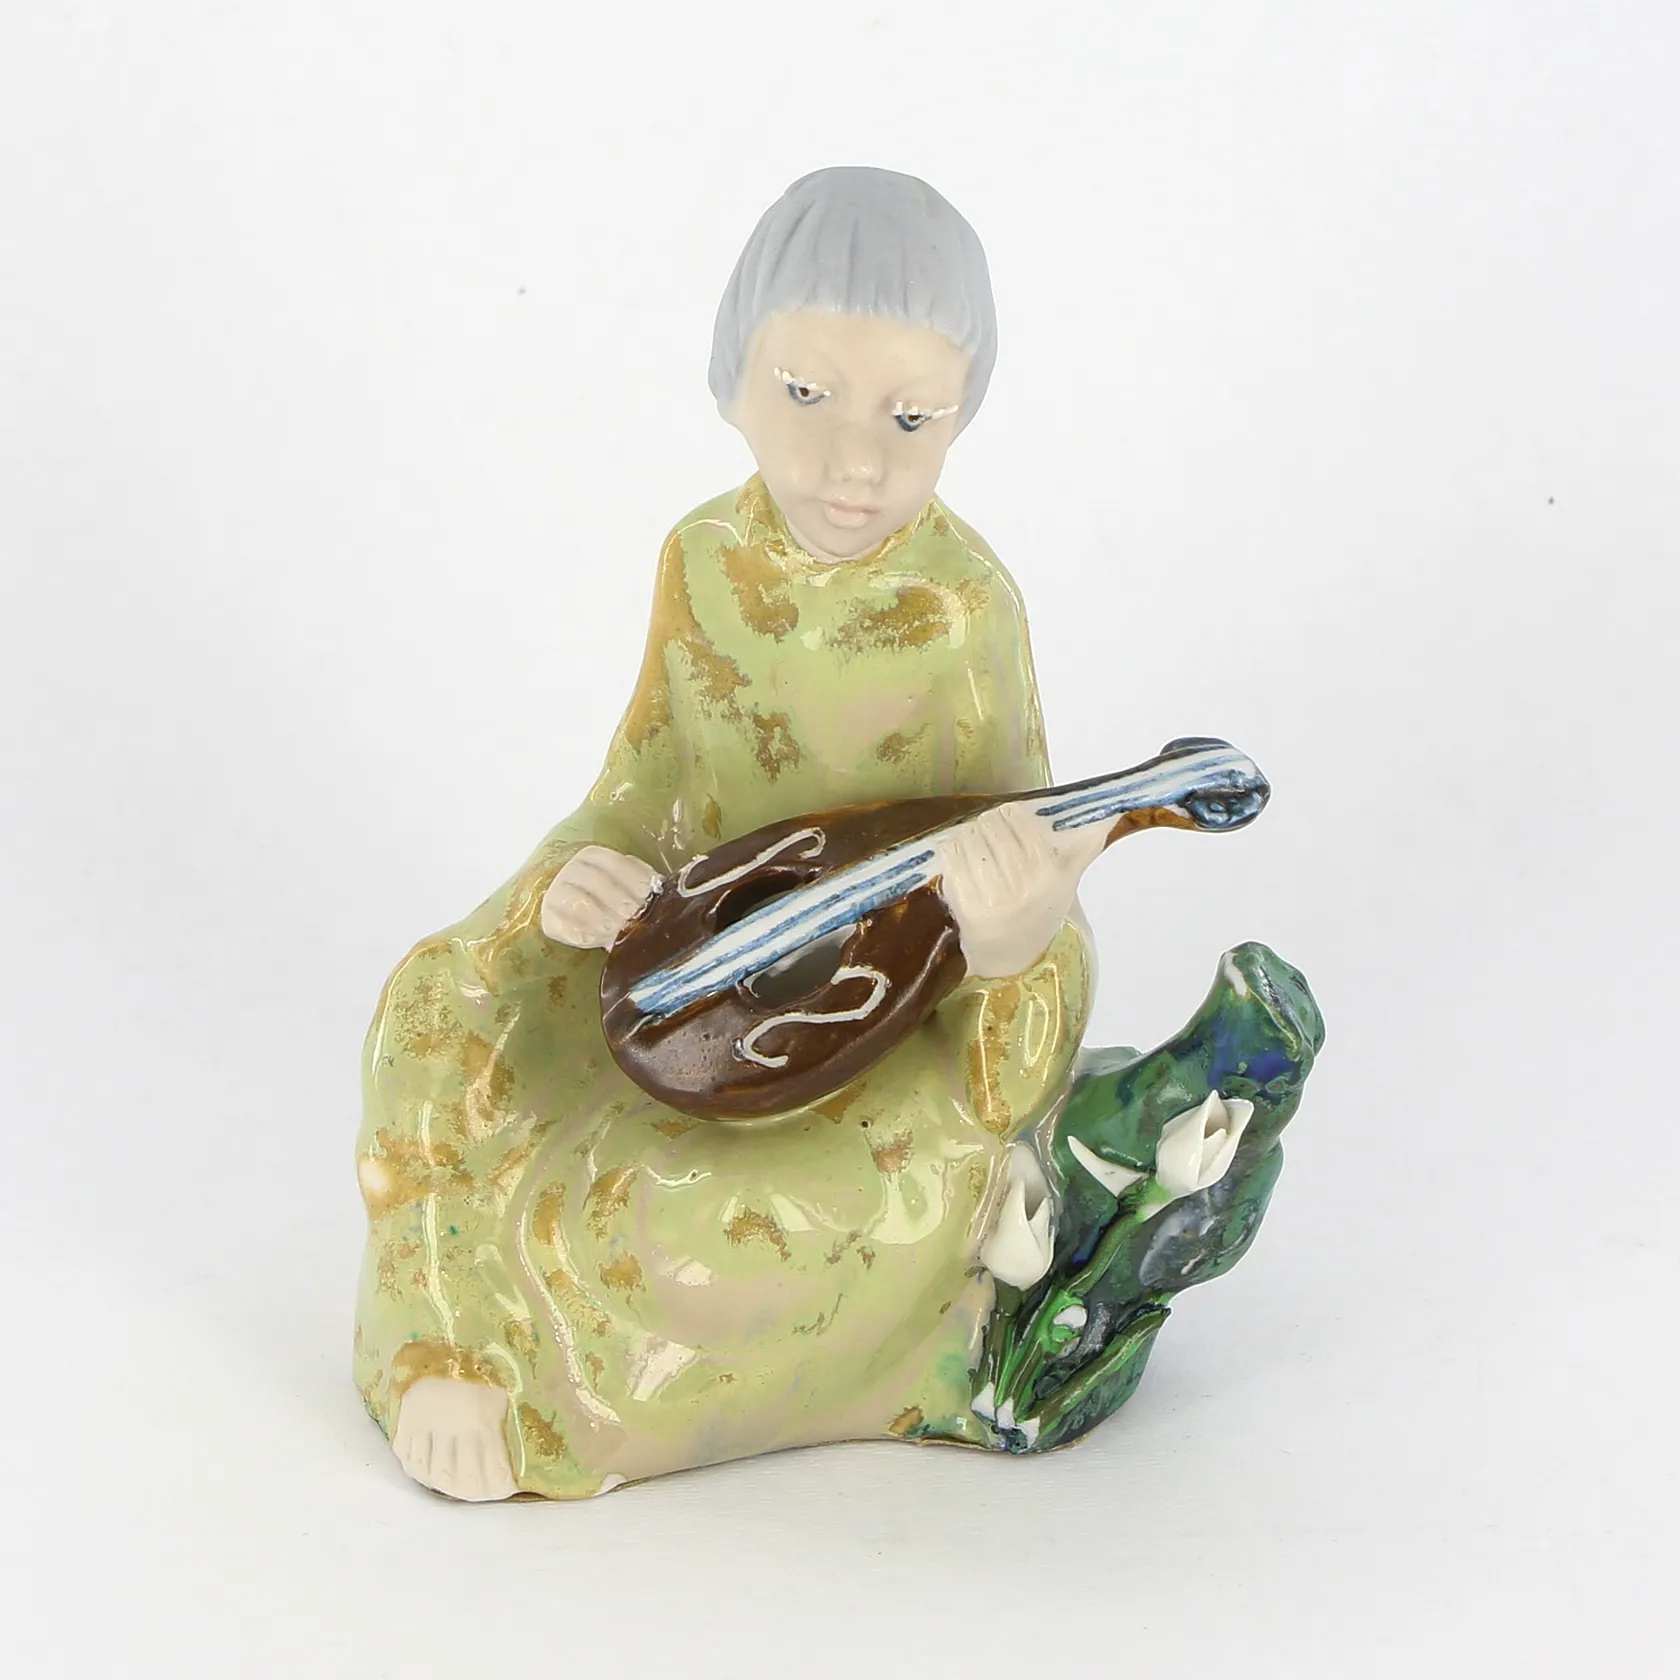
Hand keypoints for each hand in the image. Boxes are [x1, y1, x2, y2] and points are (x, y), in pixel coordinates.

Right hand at [540, 845, 660, 948]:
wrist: (578, 916)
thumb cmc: (612, 901)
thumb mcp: (628, 886)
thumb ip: (640, 884)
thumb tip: (659, 893)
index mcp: (592, 856)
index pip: (615, 863)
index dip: (634, 881)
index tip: (647, 897)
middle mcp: (571, 870)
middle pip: (597, 882)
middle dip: (620, 903)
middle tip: (634, 919)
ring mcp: (555, 893)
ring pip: (577, 901)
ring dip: (601, 919)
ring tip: (617, 931)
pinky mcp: (548, 920)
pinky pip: (562, 926)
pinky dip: (581, 934)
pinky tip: (596, 940)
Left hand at [935, 803, 1102, 978]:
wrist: (1015, 957)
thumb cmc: (1040, 911)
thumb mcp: (1066, 882)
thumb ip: (1082, 849)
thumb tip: (1106, 817)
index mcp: (1048, 873)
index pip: (1018, 820)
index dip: (1007, 814)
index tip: (1004, 818)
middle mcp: (1022, 884)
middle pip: (990, 827)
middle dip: (985, 824)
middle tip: (984, 831)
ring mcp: (992, 896)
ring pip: (969, 840)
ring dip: (966, 836)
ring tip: (971, 844)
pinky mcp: (965, 905)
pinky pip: (951, 859)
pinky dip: (951, 850)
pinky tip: (956, 855)